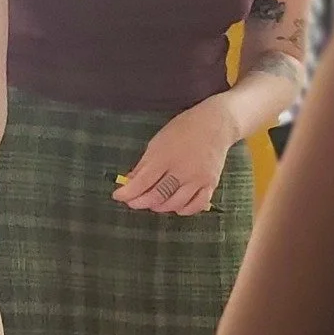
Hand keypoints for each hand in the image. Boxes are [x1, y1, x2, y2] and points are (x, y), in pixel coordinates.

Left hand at [114, 98, 235, 214]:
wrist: (215, 124)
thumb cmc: (183, 129)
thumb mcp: (158, 142)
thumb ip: (144, 165)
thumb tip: (130, 182)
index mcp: (165, 156)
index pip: (143, 182)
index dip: (128, 193)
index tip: (118, 196)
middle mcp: (182, 170)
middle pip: (158, 196)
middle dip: (141, 202)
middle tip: (133, 202)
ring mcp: (198, 178)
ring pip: (175, 203)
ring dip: (160, 207)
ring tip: (153, 203)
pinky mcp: (211, 183)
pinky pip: (197, 205)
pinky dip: (184, 210)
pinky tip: (176, 206)